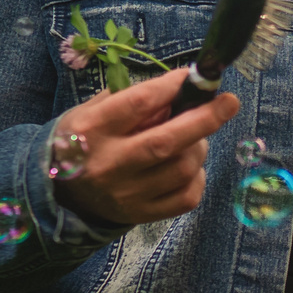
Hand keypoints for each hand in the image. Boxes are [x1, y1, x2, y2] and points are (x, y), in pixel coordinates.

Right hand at [49, 69, 241, 225]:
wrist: (62, 194)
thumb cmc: (85, 140)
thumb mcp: (94, 110)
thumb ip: (133, 98)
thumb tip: (183, 88)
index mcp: (92, 130)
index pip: (138, 104)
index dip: (171, 87)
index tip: (193, 77)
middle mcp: (109, 164)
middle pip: (167, 141)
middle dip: (205, 118)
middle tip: (229, 102)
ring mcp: (126, 194)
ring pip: (182, 168)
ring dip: (199, 146)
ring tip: (193, 137)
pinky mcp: (141, 215)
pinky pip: (187, 196)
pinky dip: (197, 176)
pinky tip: (188, 166)